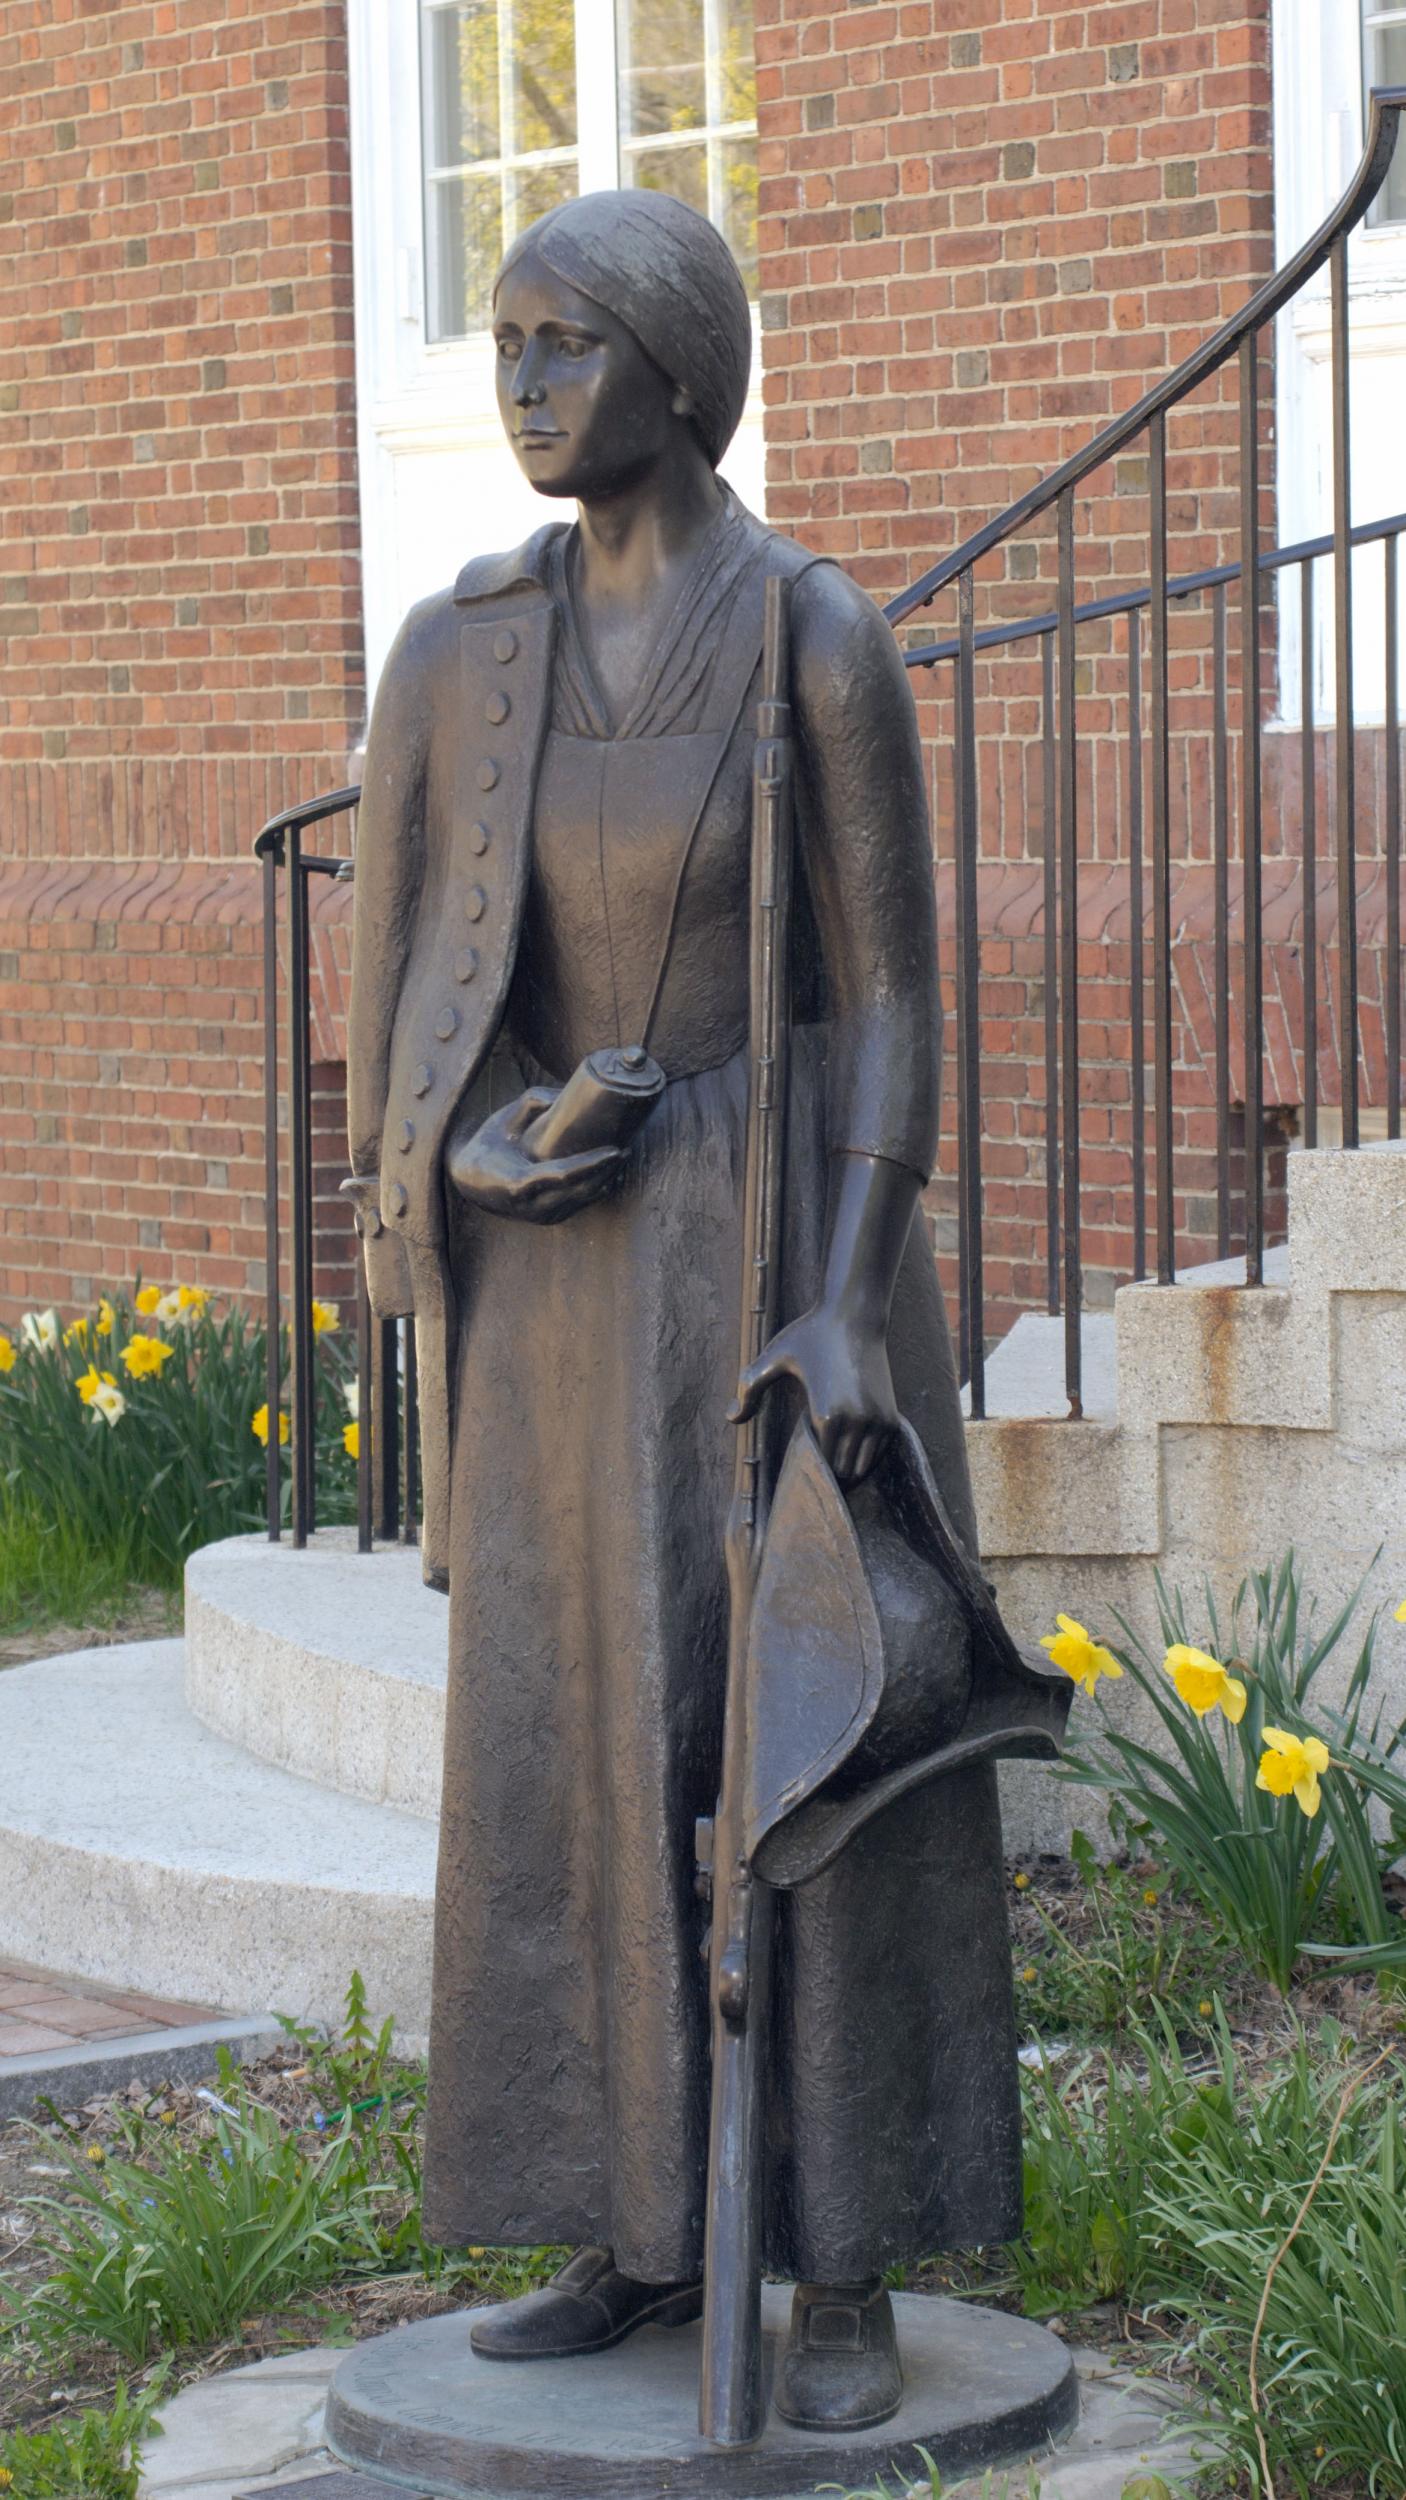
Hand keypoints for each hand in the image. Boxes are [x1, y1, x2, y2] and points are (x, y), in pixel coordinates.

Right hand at [446, 1087, 623, 1224]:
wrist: (470, 1182)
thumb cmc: (488, 1147)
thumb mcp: (501, 1121)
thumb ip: (529, 1104)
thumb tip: (561, 1095)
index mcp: (518, 1184)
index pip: (561, 1176)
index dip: (591, 1164)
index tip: (614, 1150)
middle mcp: (532, 1206)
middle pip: (580, 1190)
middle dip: (607, 1170)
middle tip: (626, 1148)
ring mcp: (541, 1216)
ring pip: (583, 1199)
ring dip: (606, 1179)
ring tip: (622, 1157)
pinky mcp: (549, 1218)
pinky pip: (579, 1203)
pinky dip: (595, 1187)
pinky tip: (610, 1173)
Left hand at [729, 1302, 897, 1483]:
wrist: (854, 1316)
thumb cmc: (810, 1335)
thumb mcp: (773, 1357)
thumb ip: (748, 1389)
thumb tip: (730, 1418)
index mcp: (827, 1415)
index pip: (818, 1465)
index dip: (806, 1466)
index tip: (797, 1457)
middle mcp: (856, 1422)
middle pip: (840, 1472)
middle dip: (827, 1471)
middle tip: (812, 1457)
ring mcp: (877, 1420)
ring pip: (861, 1469)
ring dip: (846, 1467)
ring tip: (830, 1451)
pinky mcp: (891, 1417)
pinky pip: (877, 1455)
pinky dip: (865, 1457)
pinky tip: (848, 1445)